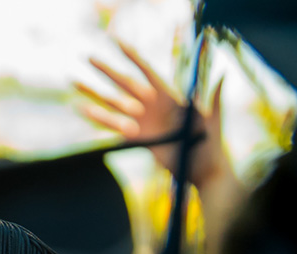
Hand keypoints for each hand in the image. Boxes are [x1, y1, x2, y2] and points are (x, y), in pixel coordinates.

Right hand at [77, 40, 230, 189]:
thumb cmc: (210, 142)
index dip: (132, 56)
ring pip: (113, 103)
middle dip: (106, 70)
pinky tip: (81, 109)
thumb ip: (213, 97)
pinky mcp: (136, 138)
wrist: (202, 169)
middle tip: (88, 57)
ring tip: (75, 82)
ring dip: (94, 93)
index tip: (116, 42)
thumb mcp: (213, 118)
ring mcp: (142, 121)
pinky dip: (97, 118)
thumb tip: (221, 75)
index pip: (147, 70)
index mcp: (169, 95)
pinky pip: (112, 126)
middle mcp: (152, 105)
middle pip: (125, 83)